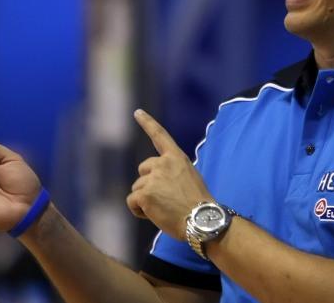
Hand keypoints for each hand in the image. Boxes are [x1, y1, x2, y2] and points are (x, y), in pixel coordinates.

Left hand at [127, 110, 212, 239]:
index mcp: (177, 158)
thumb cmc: (198, 205)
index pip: (160, 135)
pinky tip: (155, 215)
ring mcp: (153, 178)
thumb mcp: (189, 178)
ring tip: (165, 209)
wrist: (202, 220)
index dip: (147, 123)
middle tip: (166, 199)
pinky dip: (139, 211)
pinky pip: (132, 202)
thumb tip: (155, 182)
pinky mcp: (144, 193)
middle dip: (149, 185)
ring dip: (146, 200)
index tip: (137, 112)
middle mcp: (163, 163)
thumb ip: (172, 173)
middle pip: (143, 171)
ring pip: (137, 189)